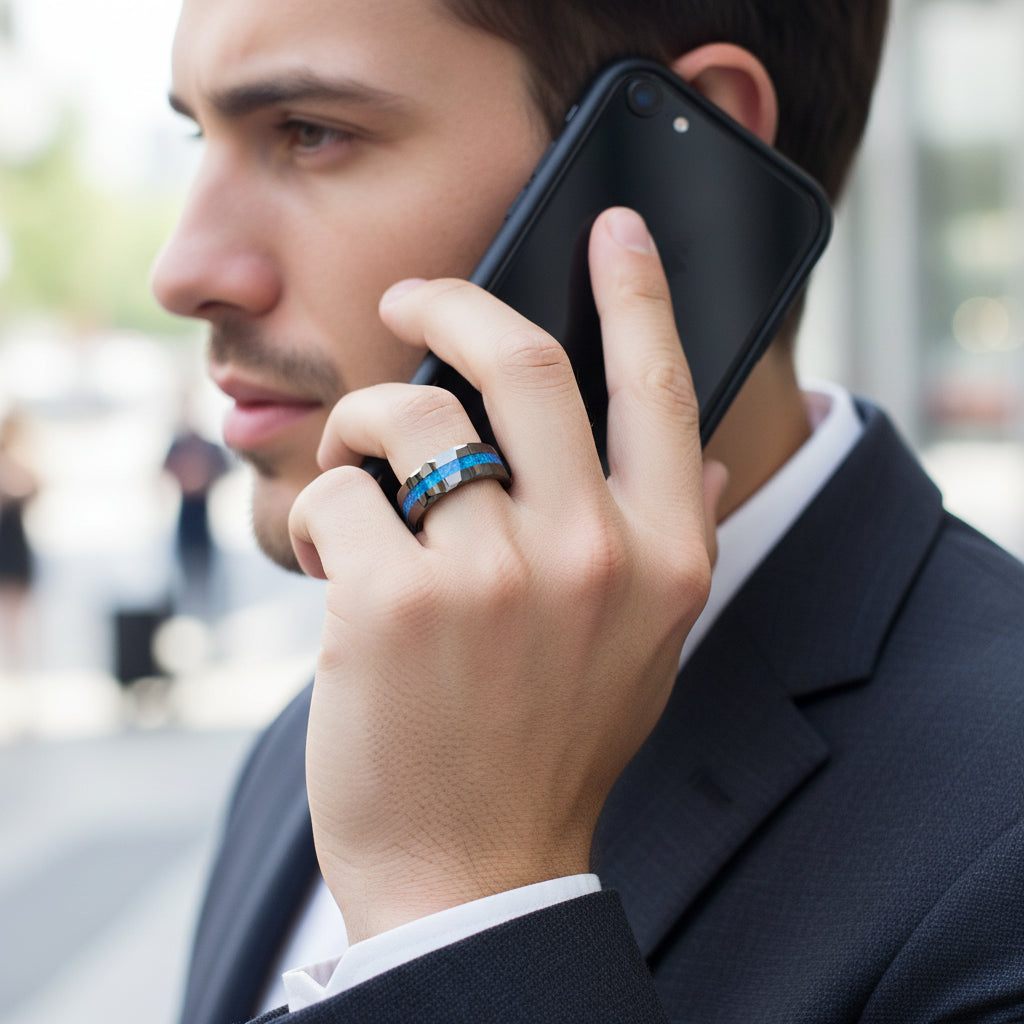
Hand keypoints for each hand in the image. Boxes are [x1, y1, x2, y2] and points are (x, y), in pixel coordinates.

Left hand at [289, 207, 725, 942]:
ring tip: (355, 470)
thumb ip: (678, 539)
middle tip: (409, 296)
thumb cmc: (549, 746)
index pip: (661, 387)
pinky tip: (328, 559)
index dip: (639, 291)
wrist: (472, 868)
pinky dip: (320, 509)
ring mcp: (494, 575)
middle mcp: (592, 554)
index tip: (616, 227)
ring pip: (409, 414)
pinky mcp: (393, 601)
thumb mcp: (645, 646)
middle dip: (453, 301)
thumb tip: (714, 453)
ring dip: (363, 423)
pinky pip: (340, 490)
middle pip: (523, 359)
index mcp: (665, 558)